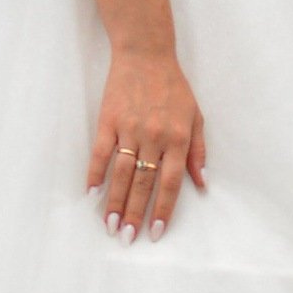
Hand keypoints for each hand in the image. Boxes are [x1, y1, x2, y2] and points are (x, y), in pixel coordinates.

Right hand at [87, 10, 207, 241]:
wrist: (146, 54)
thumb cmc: (173, 87)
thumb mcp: (196, 117)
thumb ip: (198, 151)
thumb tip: (202, 183)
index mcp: (177, 138)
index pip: (170, 183)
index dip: (162, 209)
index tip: (156, 232)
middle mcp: (154, 137)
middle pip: (143, 184)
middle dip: (136, 214)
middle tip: (128, 239)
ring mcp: (129, 129)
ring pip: (121, 174)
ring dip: (115, 202)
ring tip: (110, 226)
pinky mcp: (108, 121)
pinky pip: (100, 153)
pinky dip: (95, 174)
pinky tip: (91, 194)